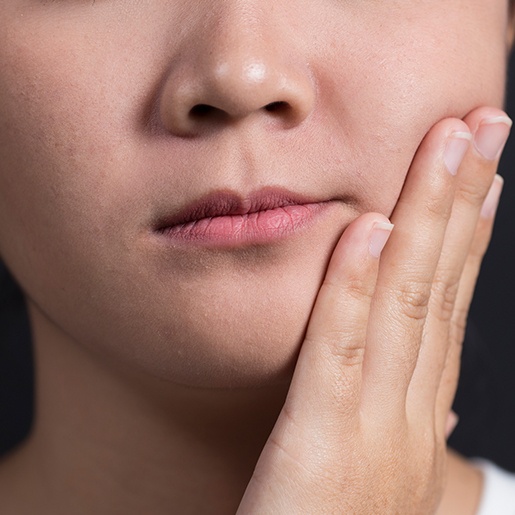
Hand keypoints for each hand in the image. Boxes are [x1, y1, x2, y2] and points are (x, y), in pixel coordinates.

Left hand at [237, 107, 510, 513]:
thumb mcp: (393, 487)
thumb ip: (420, 446)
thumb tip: (454, 430)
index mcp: (418, 419)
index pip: (449, 309)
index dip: (469, 237)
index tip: (482, 179)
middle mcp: (410, 416)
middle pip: (440, 287)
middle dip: (464, 201)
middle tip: (483, 125)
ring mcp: (374, 430)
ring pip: (407, 303)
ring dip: (427, 219)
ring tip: (447, 146)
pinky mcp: (323, 446)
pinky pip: (339, 352)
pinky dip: (354, 289)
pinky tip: (367, 231)